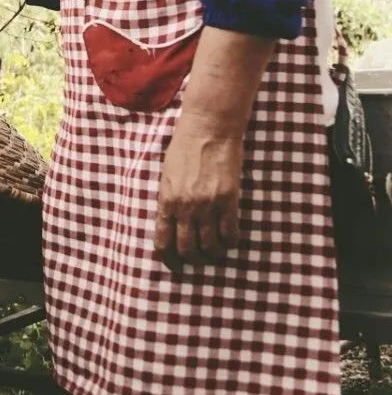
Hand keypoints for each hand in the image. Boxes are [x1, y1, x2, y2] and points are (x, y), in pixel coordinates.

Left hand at [154, 113, 243, 270]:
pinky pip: (230, 234)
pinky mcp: (228, 201)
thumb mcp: (167, 174)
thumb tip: (171, 223)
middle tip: (198, 260)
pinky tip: (229, 241)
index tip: (175, 266)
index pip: (164, 242)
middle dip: (192, 260)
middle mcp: (185, 207)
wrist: (209, 128)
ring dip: (212, 254)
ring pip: (210, 246)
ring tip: (215, 252)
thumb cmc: (184, 147)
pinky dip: (230, 242)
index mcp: (166, 200)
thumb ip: (168, 200)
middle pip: (187, 249)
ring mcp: (208, 206)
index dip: (169, 259)